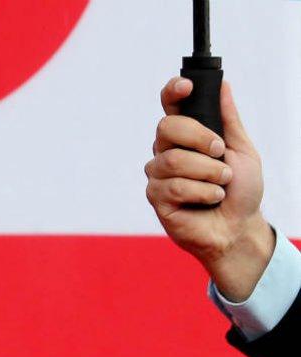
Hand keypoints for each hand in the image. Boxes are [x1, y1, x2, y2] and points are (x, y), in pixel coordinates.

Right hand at [145, 77, 273, 301]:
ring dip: (207, 172)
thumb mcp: (242, 150)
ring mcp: (159, 175)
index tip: (186, 87)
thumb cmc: (240, 191)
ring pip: (172, 160)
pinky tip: (211, 199)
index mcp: (186, 136)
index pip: (170, 106)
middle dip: (199, 138)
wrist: (237, 227)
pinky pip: (174, 187)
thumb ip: (229, 120)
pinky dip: (201, 192)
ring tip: (221, 184)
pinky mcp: (157, 198)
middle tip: (220, 152)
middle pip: (166, 128)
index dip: (172, 92)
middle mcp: (167, 151)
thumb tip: (224, 86)